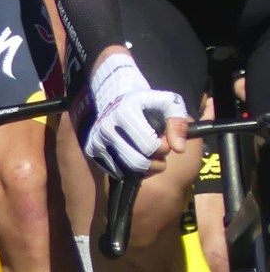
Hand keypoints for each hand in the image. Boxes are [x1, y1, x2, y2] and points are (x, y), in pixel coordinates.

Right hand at [83, 50, 188, 176]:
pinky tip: (136, 161)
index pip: (150, 146)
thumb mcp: (168, 103)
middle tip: (160, 154)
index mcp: (125, 114)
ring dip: (144, 169)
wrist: (114, 99)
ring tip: (150, 158)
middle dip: (155, 163)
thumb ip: (178, 122)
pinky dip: (130, 172)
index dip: (164, 148)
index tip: (165, 141)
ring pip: (126, 170)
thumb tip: (179, 149)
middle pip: (138, 162)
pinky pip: (115, 172)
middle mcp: (107, 128)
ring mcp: (97, 140)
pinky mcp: (92, 151)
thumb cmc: (145, 102)